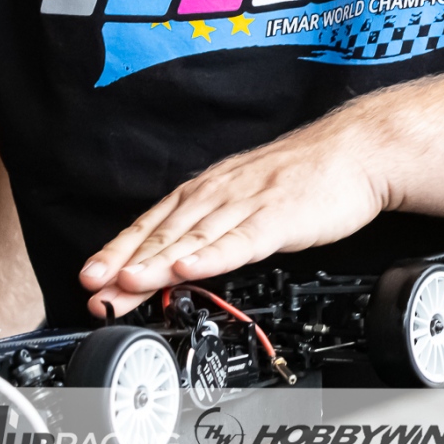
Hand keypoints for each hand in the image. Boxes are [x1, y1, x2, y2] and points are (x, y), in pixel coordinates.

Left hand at [79, 109, 392, 316]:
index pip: (151, 224)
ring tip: (128, 284)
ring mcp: (247, 205)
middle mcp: (219, 194)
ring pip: (194, 239)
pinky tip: (191, 269)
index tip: (90, 279)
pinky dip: (212, 256)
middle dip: (125, 265)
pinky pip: (241, 240)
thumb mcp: (243, 196)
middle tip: (95, 291)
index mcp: (207, 190)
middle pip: (164, 235)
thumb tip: (176, 258)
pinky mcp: (278, 218)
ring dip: (157, 263)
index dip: (118, 252)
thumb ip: (210, 228)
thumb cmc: (301, 177)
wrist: (353, 152)